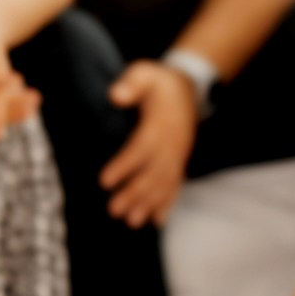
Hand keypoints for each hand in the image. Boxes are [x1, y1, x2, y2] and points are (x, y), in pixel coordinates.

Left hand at [101, 57, 199, 225]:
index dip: (124, 165)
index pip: (141, 148)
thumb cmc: (159, 83)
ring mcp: (178, 156)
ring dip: (149, 204)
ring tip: (132, 222)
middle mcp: (171, 144)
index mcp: (160, 124)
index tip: (105, 181)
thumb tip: (115, 95)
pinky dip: (168, 204)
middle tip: (114, 210)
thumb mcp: (146, 73)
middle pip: (153, 172)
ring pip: (164, 183)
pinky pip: (176, 185)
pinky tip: (158, 222)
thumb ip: (132, 83)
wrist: (189, 89)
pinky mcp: (179, 162)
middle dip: (134, 193)